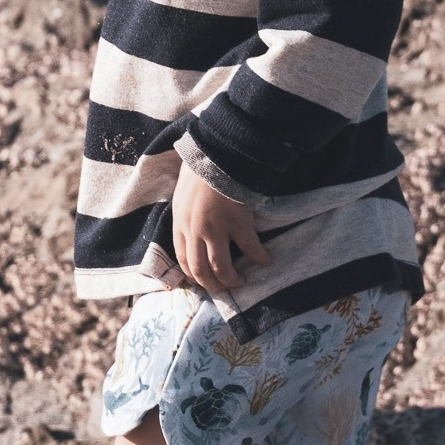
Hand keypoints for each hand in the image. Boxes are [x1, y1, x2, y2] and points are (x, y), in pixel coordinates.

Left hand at [171, 167, 271, 289]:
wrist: (216, 154)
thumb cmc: (199, 171)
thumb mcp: (182, 195)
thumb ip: (185, 215)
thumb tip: (190, 227)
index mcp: (180, 224)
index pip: (183, 260)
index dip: (193, 276)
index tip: (203, 282)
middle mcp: (194, 231)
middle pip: (200, 269)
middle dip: (212, 285)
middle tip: (223, 290)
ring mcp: (216, 228)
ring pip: (220, 267)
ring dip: (231, 279)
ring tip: (240, 281)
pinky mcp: (237, 222)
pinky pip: (249, 247)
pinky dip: (259, 256)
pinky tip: (265, 260)